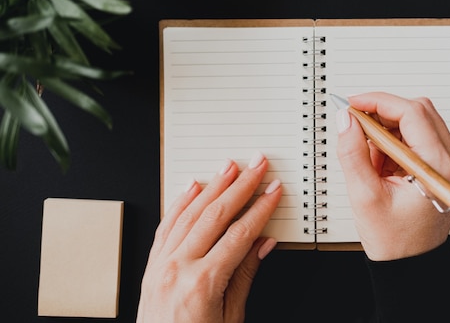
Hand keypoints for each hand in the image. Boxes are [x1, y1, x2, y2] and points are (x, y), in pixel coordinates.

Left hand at [136, 152, 281, 322]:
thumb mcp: (231, 318)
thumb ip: (245, 276)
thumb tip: (264, 243)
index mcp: (203, 283)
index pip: (239, 234)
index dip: (261, 209)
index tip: (274, 190)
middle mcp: (178, 268)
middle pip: (215, 216)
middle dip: (240, 186)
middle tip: (257, 166)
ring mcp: (161, 265)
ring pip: (189, 214)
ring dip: (212, 186)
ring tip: (229, 167)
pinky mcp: (152, 266)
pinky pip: (166, 226)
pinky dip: (180, 203)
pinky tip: (193, 187)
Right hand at [335, 92, 449, 260]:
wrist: (410, 262)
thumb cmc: (394, 239)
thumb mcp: (365, 196)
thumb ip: (353, 153)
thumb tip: (347, 120)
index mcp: (438, 168)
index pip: (412, 114)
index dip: (379, 102)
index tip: (354, 104)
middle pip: (419, 111)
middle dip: (383, 113)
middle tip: (356, 125)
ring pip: (418, 120)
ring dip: (388, 129)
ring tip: (372, 159)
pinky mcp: (444, 164)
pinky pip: (419, 135)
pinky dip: (396, 140)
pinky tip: (382, 164)